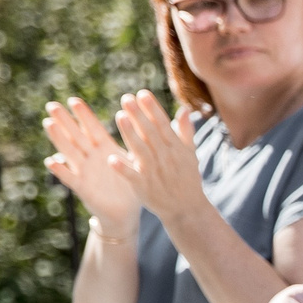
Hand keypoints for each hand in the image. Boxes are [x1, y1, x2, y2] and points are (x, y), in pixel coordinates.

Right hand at [41, 98, 144, 233]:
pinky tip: (51, 161)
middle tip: (52, 105)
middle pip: (77, 136)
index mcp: (105, 150)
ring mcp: (85, 172)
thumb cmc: (128, 184)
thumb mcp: (132, 161)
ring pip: (70, 152)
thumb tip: (147, 124)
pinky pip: (70, 178)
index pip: (93, 129)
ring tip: (49, 124)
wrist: (125, 212)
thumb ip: (136, 143)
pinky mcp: (83, 188)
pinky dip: (61, 170)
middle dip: (65, 121)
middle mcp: (92, 158)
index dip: (84, 115)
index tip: (74, 100)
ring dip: (59, 139)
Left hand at [112, 90, 209, 225]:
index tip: (142, 94)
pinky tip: (112, 159)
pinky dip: (123, 168)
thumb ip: (186, 132)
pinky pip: (132, 176)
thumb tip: (185, 110)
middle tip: (126, 99)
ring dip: (130, 134)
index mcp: (176, 149)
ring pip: (140, 150)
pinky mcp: (143, 187)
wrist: (187, 209)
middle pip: (150, 133)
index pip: (163, 125)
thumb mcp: (190, 155)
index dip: (152, 109)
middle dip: (139, 116)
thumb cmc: (187, 179)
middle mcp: (165, 158)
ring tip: (120, 117)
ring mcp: (154, 172)